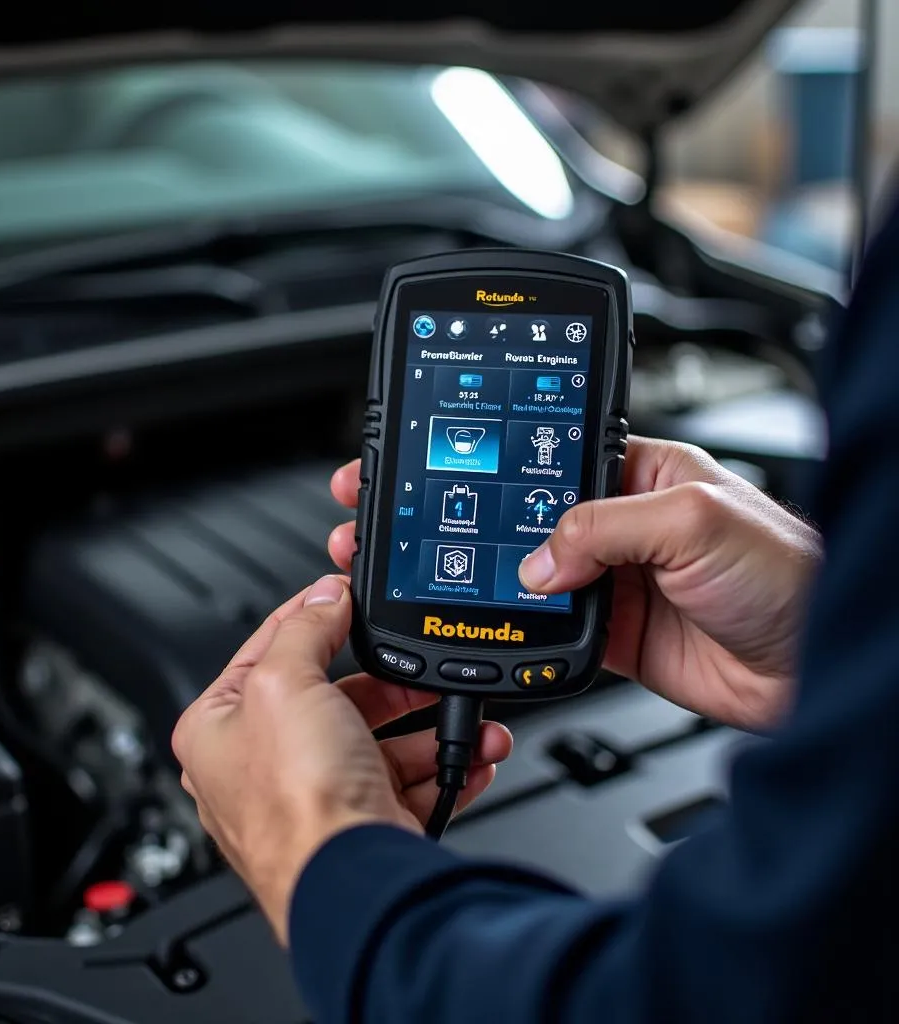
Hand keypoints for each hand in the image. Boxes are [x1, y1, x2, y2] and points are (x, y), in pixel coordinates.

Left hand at [173, 575, 511, 943]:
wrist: (352, 882)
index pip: (267, 649)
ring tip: (465, 718)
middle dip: (392, 685)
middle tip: (421, 668)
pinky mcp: (360, 824)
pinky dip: (444, 768)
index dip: (310, 615)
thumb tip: (323, 597)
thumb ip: (305, 628)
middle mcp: (261, 765)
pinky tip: (472, 755)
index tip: (343, 595)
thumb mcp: (285, 683)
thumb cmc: (295, 802)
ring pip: (380, 742)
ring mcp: (314, 797)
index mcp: (220, 728)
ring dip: (430, 728)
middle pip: (336, 697)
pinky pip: (408, 782)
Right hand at [329, 438, 821, 730]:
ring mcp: (614, 579)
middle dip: (467, 513)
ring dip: (487, 573)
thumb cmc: (788, 572)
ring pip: (529, 570)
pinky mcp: (614, 633)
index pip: (548, 452)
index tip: (437, 450)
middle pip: (525, 512)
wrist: (819, 669)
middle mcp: (622, 523)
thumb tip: (536, 559)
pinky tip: (491, 619)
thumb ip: (603, 527)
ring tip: (433, 565)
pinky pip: (549, 626)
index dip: (492, 452)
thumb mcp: (693, 519)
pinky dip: (518, 627)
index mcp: (640, 472)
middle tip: (407, 507)